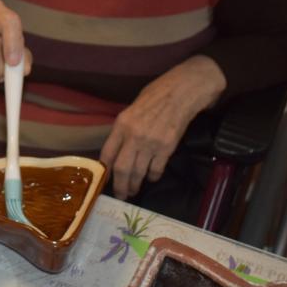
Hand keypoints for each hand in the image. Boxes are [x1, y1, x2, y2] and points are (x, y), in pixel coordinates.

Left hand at [100, 56, 226, 200]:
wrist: (182, 91)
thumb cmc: (156, 95)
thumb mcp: (132, 108)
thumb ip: (124, 129)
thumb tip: (117, 150)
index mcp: (121, 124)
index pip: (107, 154)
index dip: (104, 171)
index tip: (104, 180)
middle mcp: (133, 136)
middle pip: (122, 169)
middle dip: (120, 186)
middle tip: (120, 195)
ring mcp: (151, 143)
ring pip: (138, 172)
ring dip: (135, 185)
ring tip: (133, 191)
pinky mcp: (167, 147)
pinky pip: (156, 169)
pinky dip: (153, 176)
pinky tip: (151, 177)